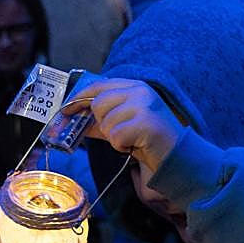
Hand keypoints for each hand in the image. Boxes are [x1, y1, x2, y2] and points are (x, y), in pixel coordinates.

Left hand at [61, 78, 184, 175]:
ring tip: (130, 140)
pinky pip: (116, 136)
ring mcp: (144, 105)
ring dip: (113, 137)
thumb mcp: (123, 125)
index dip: (79, 98)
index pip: (99, 86)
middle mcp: (140, 91)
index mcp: (135, 86)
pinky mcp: (145, 123)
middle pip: (99, 104)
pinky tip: (134, 146)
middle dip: (103, 124)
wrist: (177, 156)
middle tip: (119, 133)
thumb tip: (75, 120)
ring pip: (106, 122)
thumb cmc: (149, 140)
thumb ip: (101, 120)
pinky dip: (121, 146)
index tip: (65, 110)